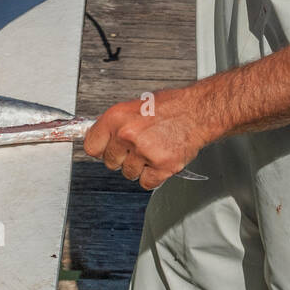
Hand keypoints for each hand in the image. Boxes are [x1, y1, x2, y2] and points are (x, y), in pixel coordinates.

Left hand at [84, 88, 212, 189]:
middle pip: (110, 162)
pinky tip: (159, 160)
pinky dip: (153, 176)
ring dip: (139, 167)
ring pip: (128, 173)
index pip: (92, 145)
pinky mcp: (161, 166)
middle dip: (122, 158)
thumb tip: (103, 138)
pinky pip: (146, 182)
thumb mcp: (135, 106)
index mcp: (117, 117)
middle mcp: (127, 134)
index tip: (106, 149)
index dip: (101, 149)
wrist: (197, 111)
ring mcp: (144, 152)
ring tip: (152, 150)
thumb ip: (116, 125)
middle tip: (137, 147)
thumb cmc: (170, 107)